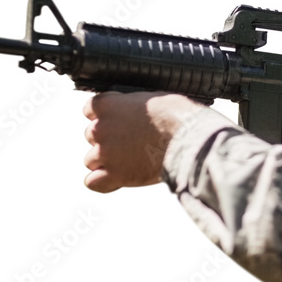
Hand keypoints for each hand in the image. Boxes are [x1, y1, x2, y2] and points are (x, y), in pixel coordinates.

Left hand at [82, 91, 202, 192]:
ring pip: (91, 160)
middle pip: (91, 136)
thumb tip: (134, 113)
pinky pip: (93, 182)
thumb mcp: (152, 99)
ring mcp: (106, 153)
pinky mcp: (115, 175)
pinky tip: (117, 179)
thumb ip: (133, 107)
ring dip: (107, 161)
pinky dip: (103, 182)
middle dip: (108, 140)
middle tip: (131, 143)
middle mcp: (101, 128)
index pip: (90, 109)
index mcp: (108, 105)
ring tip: (130, 162)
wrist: (190, 139)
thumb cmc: (178, 116)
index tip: (118, 121)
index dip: (106, 116)